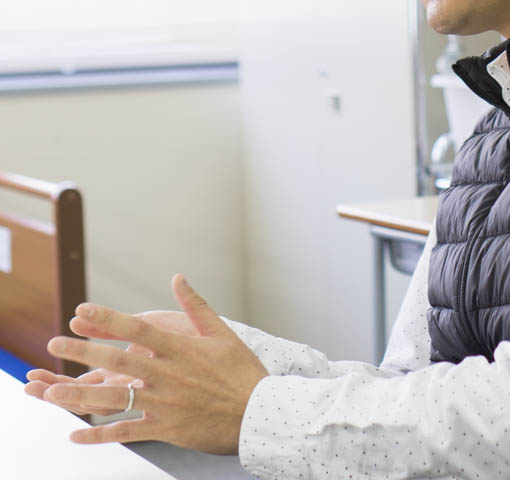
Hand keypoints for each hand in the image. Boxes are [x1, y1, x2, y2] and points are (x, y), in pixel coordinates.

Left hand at [25, 275, 268, 453]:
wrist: (258, 413)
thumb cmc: (242, 370)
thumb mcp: (221, 332)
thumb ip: (195, 305)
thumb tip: (177, 277)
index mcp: (180, 348)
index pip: (137, 329)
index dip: (108, 318)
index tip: (83, 309)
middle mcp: (168, 375)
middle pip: (118, 361)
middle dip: (83, 351)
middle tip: (54, 344)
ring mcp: (164, 404)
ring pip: (115, 398)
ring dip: (79, 394)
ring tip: (51, 390)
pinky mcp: (165, 429)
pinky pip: (125, 432)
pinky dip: (98, 434)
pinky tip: (75, 433)